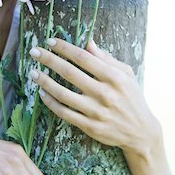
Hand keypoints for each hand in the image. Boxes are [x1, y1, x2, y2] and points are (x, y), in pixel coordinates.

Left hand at [29, 38, 156, 152]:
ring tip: (33, 72)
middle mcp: (104, 93)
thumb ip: (106, 59)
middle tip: (34, 52)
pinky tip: (42, 93)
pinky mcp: (90, 126)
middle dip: (49, 60)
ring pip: (63, 94)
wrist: (141, 132)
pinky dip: (51, 102)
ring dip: (45, 81)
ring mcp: (96, 111)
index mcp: (114, 77)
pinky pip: (64, 113)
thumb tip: (88, 42)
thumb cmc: (132, 98)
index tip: (50, 41)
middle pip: (70, 72)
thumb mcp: (126, 75)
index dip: (65, 48)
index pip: (83, 58)